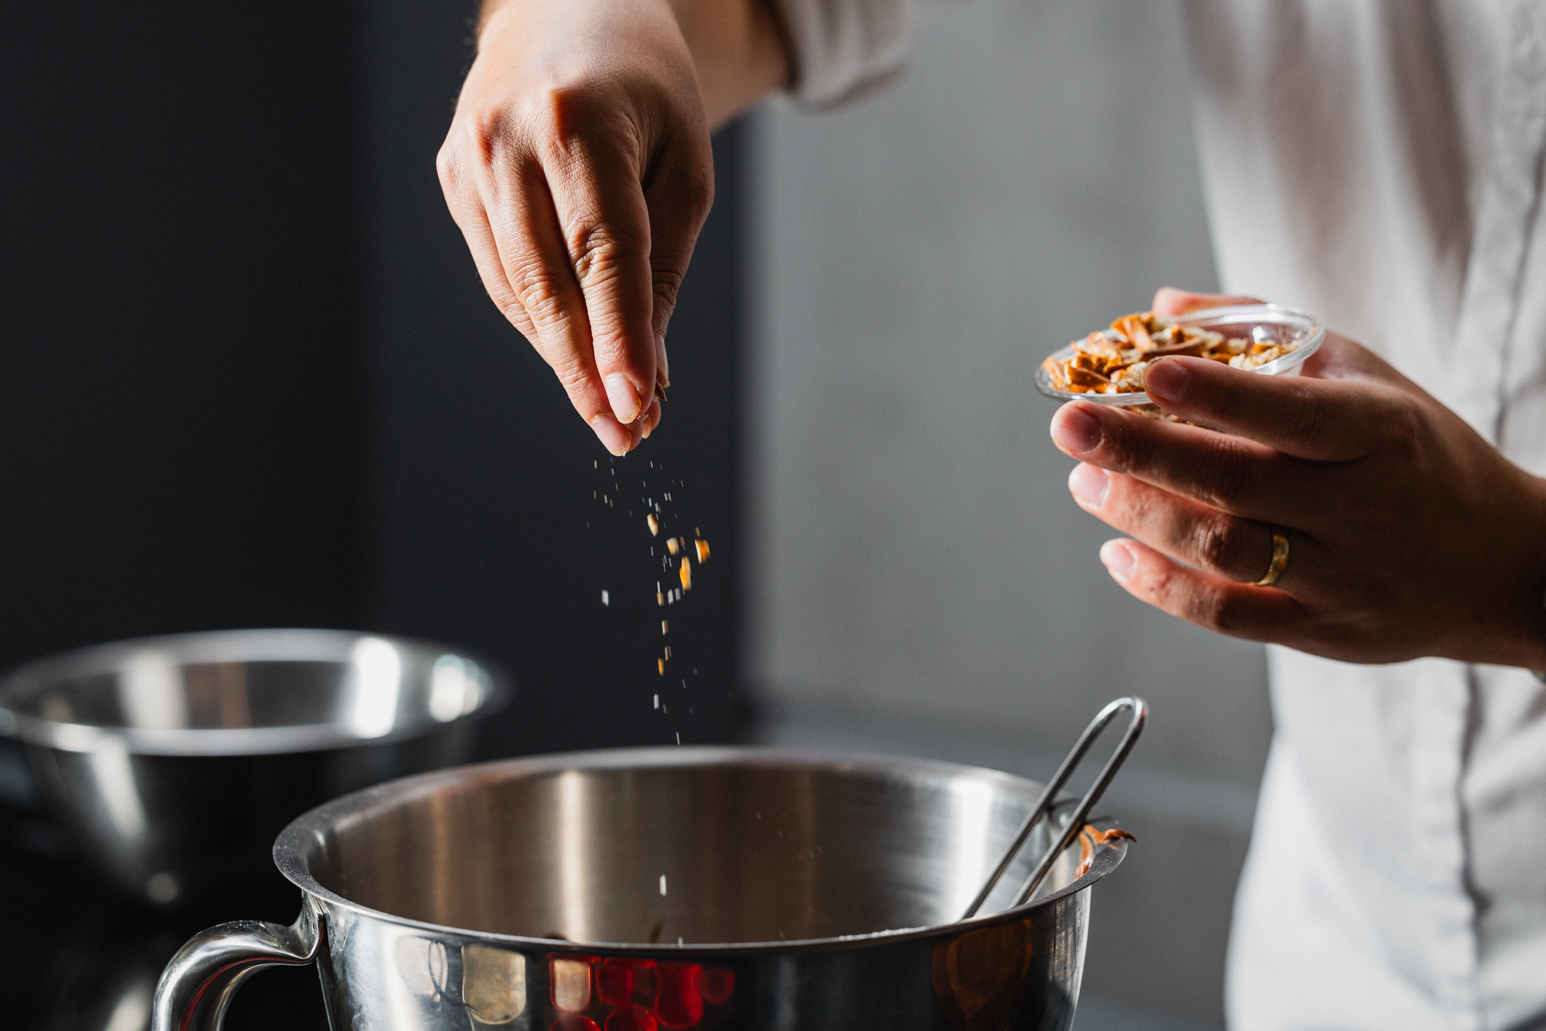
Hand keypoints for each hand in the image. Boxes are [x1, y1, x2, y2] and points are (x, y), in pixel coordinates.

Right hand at [437, 0, 714, 454]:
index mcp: (576, 120)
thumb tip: (645, 371)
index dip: (619, 338)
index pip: (603, 252)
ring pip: (518, 292)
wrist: (568, 12)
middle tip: (627, 437)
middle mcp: (506, 138)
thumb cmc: (645, 92)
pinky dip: (540, 322)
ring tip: (614, 411)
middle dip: (589, 372)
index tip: (635, 408)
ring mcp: (468, 160)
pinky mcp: (451, 178)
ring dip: (565, 360)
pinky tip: (577, 353)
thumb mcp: (683, 166)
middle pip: (549, 285)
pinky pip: (500, 275)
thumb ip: (662, 266)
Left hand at [1050, 288, 1545, 668]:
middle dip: (1142, 452)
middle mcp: (1361, 506)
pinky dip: (1161, 585)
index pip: (1289, 413)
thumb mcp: (1366, 378)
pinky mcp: (1320, 631)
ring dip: (1140, 514)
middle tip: (1071, 427)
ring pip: (1223, 550)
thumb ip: (1264, 336)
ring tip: (1084, 481)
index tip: (1146, 370)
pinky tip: (1116, 551)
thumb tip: (1164, 304)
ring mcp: (1341, 576)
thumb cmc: (1414, 453)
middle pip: (1236, 482)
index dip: (1214, 394)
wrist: (1498, 565)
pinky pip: (1227, 614)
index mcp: (1379, 431)